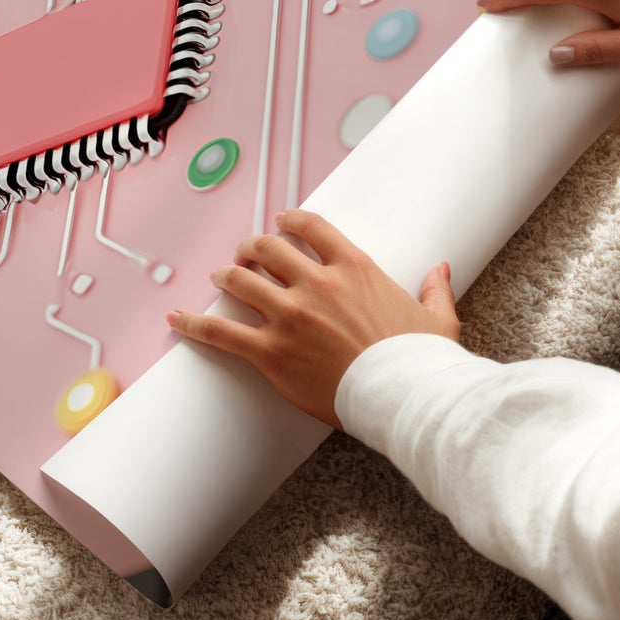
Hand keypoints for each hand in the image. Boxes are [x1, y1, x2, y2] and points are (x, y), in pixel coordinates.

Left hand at [166, 208, 458, 427]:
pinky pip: (222, 332)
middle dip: (251, 248)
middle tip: (245, 254)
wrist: (405, 397)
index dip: (289, 221)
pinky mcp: (271, 352)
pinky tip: (178, 319)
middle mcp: (316, 284)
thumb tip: (441, 269)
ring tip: (219, 278)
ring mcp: (290, 316)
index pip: (311, 227)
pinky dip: (195, 324)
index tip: (280, 223)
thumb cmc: (421, 361)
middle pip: (267, 249)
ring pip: (240, 281)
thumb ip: (434, 288)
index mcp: (354, 268)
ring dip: (226, 276)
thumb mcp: (437, 318)